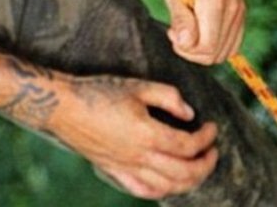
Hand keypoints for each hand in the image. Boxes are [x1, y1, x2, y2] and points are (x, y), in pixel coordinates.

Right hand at [50, 74, 218, 199]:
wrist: (63, 106)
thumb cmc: (98, 91)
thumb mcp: (136, 85)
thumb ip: (166, 96)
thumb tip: (189, 113)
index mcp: (148, 134)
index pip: (188, 145)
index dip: (206, 138)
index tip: (213, 128)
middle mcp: (140, 157)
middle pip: (184, 173)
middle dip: (205, 165)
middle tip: (212, 152)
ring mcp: (127, 168)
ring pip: (168, 187)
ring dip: (189, 181)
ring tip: (197, 168)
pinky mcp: (114, 171)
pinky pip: (144, 190)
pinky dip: (162, 191)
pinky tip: (168, 183)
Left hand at [163, 0, 244, 64]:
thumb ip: (180, 17)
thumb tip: (184, 44)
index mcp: (216, 0)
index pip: (206, 47)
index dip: (186, 48)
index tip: (171, 32)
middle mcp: (234, 7)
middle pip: (216, 54)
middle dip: (193, 50)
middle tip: (175, 30)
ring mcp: (240, 9)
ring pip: (226, 51)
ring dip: (204, 47)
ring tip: (186, 26)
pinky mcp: (241, 8)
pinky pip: (232, 40)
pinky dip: (215, 40)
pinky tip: (198, 25)